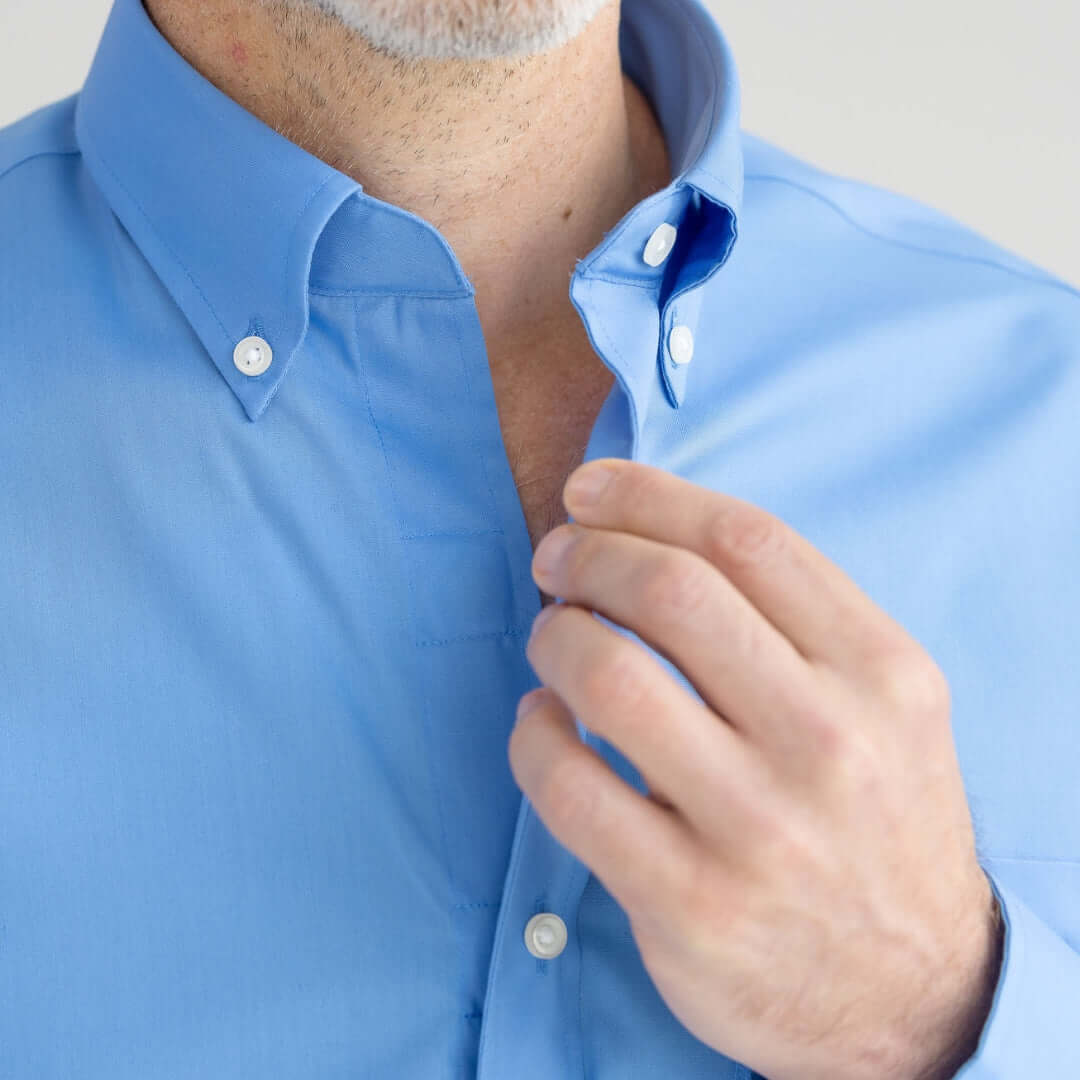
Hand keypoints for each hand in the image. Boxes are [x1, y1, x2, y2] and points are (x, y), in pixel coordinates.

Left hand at [508, 459, 1003, 1079]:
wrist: (915, 992)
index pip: (746, 540)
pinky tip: (541, 723)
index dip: (647, 496)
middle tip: (555, 561)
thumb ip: (794, 620)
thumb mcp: (884, 708)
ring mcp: (758, 828)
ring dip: (555, 637)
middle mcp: (830, 744)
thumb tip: (648, 533)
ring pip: (609, 679)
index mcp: (882, 675)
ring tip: (552, 639)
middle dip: (588, 555)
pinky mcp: (688, 902)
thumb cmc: (877, 822)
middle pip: (671, 593)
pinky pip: (567, 785)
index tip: (589, 491)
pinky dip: (532, 733)